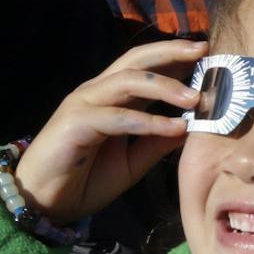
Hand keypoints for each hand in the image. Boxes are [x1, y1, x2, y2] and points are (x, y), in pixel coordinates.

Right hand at [12, 39, 206, 226]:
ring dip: (165, 87)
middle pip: (136, 59)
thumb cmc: (85, 180)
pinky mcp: (74, 123)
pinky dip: (148, 121)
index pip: (146, 66)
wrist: (43, 203)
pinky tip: (174, 128)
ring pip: (127, 81)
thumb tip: (192, 127)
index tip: (209, 55)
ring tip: (196, 98)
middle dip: (172, 52)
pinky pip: (117, 117)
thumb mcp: (133, 161)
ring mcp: (83, 104)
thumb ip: (157, 143)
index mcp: (111, 97)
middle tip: (204, 51)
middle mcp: (97, 92)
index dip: (176, 58)